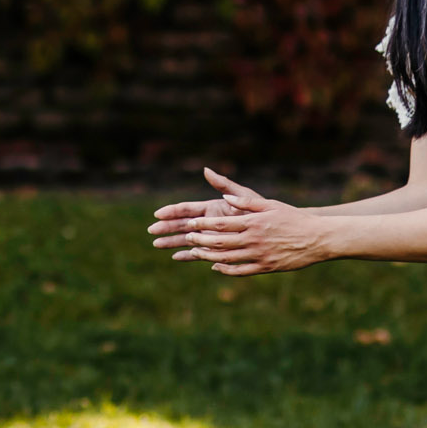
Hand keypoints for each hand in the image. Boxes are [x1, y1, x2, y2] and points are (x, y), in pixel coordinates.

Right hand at [148, 168, 263, 246]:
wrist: (274, 230)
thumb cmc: (260, 210)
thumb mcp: (242, 195)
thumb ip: (224, 185)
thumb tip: (206, 170)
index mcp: (212, 208)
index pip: (187, 209)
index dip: (172, 211)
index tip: (158, 214)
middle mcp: (209, 222)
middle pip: (183, 225)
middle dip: (167, 228)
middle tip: (151, 231)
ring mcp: (211, 236)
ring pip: (187, 239)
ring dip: (172, 242)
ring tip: (156, 244)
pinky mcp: (217, 249)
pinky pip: (200, 253)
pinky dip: (188, 255)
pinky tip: (175, 257)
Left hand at [165, 192, 326, 275]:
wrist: (318, 239)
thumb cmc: (295, 218)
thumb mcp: (271, 205)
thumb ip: (246, 203)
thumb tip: (225, 198)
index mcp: (254, 222)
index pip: (221, 224)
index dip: (203, 224)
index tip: (191, 223)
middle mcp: (254, 240)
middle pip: (220, 242)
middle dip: (200, 240)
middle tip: (187, 237)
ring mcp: (259, 255)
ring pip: (227, 258)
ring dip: (208, 255)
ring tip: (195, 251)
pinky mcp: (266, 268)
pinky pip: (240, 271)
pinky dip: (225, 270)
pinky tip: (216, 266)